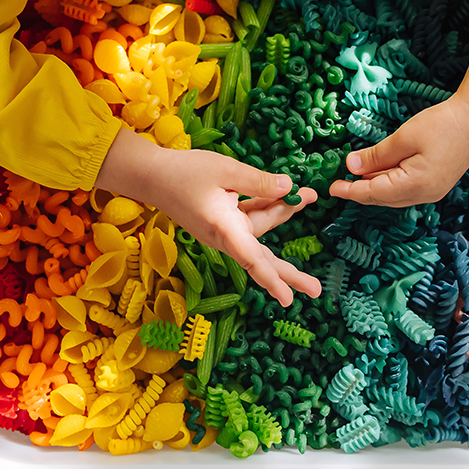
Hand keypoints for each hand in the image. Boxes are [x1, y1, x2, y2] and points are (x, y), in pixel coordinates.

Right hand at [97, 129, 321, 305]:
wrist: (151, 175)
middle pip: (262, 258)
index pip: (252, 259)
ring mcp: (223, 232)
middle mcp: (225, 237)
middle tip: (317, 289)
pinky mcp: (222, 224)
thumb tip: (290, 187)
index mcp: (224, 228)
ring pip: (260, 230)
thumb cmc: (185, 172)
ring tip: (309, 197)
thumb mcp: (226, 170)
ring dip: (283, 213)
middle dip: (290, 272)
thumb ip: (259, 182)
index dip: (272, 279)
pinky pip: (250, 221)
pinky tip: (284, 193)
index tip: (288, 299)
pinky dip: (266, 208)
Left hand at [330, 47, 468, 206]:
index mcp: (415, 185)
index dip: (351, 191)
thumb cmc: (441, 124)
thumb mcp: (403, 137)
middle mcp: (425, 195)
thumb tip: (351, 167)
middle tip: (338, 183)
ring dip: (373, 187)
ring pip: (393, 195)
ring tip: (355, 177)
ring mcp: (432, 192)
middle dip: (360, 191)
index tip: (331, 188)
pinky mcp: (436, 184)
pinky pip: (405, 190)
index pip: (374, 193)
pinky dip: (388, 183)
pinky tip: (378, 172)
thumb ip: (376, 156)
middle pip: (383, 198)